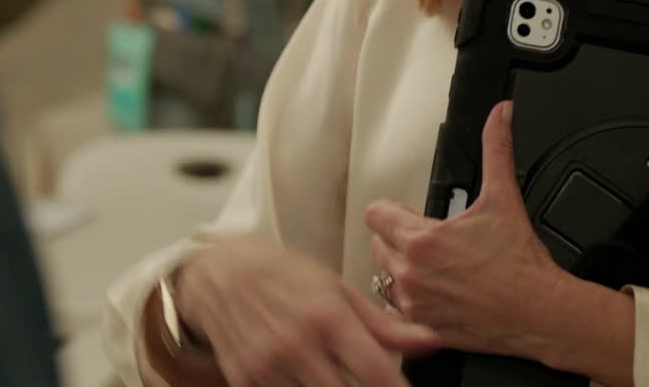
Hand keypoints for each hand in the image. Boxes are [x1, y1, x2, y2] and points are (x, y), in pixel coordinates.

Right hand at [173, 235, 439, 386]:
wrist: (219, 273)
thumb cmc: (283, 275)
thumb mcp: (336, 288)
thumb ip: (384, 323)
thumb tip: (429, 341)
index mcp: (327, 317)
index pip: (375, 372)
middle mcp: (297, 346)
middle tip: (373, 383)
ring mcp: (268, 369)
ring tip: (338, 376)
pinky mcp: (246, 382)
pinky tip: (308, 378)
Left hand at [364, 102, 566, 358]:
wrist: (541, 312)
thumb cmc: (522, 265)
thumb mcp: (505, 197)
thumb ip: (496, 149)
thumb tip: (499, 115)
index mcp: (422, 240)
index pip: (376, 215)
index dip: (394, 211)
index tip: (410, 214)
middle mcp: (410, 275)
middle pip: (378, 245)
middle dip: (399, 239)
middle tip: (431, 241)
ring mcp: (414, 305)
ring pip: (385, 278)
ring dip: (401, 270)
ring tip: (433, 268)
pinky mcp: (423, 329)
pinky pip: (396, 313)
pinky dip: (409, 304)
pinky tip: (433, 295)